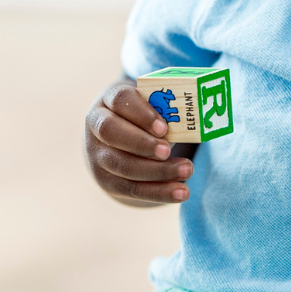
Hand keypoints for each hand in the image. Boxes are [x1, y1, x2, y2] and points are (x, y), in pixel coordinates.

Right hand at [85, 78, 193, 205]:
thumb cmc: (141, 119)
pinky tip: (181, 191)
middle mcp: (96, 126)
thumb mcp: (147, 107)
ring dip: (157, 171)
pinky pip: (131, 189)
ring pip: (122, 165)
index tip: (164, 127)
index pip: (119, 99)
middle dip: (141, 142)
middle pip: (111, 132)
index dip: (141, 112)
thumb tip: (194, 117)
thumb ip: (164, 110)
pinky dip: (159, 192)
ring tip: (186, 170)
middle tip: (168, 150)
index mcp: (107, 101)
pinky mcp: (107, 180)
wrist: (115, 142)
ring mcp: (97, 155)